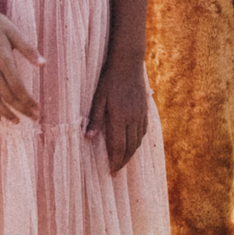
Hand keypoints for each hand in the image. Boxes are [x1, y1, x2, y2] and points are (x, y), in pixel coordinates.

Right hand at [0, 2, 42, 122]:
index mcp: (2, 59)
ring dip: (3, 113)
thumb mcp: (14, 32)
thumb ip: (28, 49)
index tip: (37, 110)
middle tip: (33, 117)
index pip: (17, 87)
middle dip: (21, 109)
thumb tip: (43, 64)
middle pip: (6, 96)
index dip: (28, 101)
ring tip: (16, 120)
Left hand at [85, 52, 148, 173]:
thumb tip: (88, 138)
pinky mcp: (145, 110)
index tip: (111, 171)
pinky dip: (138, 141)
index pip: (119, 146)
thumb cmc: (109, 79)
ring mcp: (140, 114)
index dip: (115, 160)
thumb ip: (95, 118)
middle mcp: (132, 118)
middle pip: (130, 147)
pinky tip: (133, 144)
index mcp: (119, 116)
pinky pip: (143, 131)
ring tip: (123, 161)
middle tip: (116, 171)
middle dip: (123, 161)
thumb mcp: (98, 98)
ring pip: (138, 140)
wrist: (128, 63)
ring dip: (131, 153)